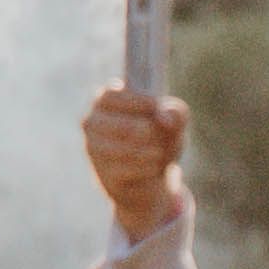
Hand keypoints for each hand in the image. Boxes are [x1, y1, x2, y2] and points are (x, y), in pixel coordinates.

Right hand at [81, 84, 189, 239]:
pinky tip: (154, 167)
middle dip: (138, 128)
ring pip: (117, 149)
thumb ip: (175, 113)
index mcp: (107, 100)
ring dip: (143, 151)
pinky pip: (122, 170)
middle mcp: (93, 121)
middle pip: (113, 123)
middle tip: (152, 132)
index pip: (111, 95)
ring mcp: (94, 148)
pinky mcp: (102, 172)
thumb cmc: (158, 138)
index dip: (134, 100)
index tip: (154, 105)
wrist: (151, 174)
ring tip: (159, 153)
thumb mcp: (173, 123)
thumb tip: (165, 118)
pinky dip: (143, 168)